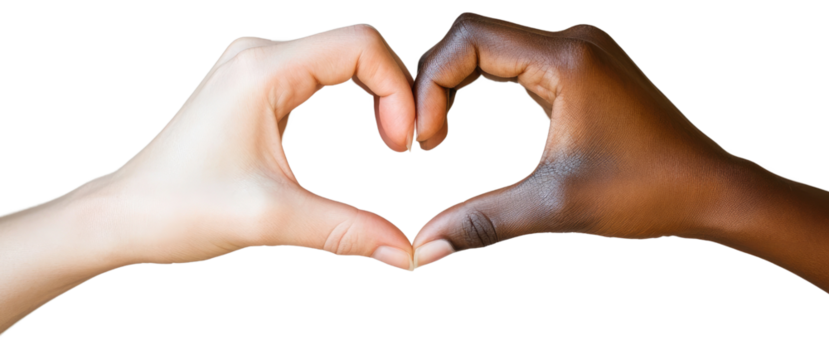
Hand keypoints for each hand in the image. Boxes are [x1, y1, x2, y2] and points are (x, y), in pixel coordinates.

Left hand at [2, 24, 417, 332]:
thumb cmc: (179, 209)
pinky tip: (363, 131)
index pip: (361, 45)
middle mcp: (258, 55)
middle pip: (355, 47)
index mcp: (264, 70)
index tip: (403, 146)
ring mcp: (252, 68)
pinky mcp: (251, 87)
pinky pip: (317, 74)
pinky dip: (350, 97)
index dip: (398, 89)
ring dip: (373, 94)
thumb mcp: (273, 218)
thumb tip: (408, 251)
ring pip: (339, 58)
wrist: (120, 217)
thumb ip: (348, 230)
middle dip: (392, 92)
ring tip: (390, 141)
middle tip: (403, 146)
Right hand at [411, 13, 828, 289]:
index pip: (468, 40)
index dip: (430, 84)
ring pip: (493, 46)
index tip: (423, 140)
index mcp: (566, 58)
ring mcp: (580, 50)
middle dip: (436, 83)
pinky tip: (467, 120)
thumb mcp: (554, 206)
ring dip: (457, 83)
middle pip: (473, 36)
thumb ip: (482, 221)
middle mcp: (572, 40)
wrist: (710, 189)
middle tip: (422, 138)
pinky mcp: (583, 67)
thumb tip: (425, 247)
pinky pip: (516, 61)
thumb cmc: (648, 192)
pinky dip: (484, 85)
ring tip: (438, 134)